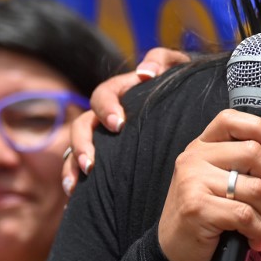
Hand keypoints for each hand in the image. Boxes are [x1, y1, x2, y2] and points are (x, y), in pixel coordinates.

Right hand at [62, 47, 190, 194]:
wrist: (189, 106)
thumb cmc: (181, 84)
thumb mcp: (176, 67)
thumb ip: (162, 60)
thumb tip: (145, 73)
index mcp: (121, 92)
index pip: (104, 95)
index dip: (106, 108)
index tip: (118, 125)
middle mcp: (107, 115)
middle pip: (82, 125)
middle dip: (82, 144)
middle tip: (91, 163)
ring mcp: (103, 137)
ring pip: (75, 149)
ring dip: (72, 165)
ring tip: (75, 186)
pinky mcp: (105, 158)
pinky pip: (80, 169)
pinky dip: (75, 182)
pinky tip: (74, 201)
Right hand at [157, 109, 260, 260]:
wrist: (175, 253)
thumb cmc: (208, 216)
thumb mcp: (235, 188)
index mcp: (202, 147)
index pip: (230, 119)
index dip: (259, 127)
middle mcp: (194, 158)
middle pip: (253, 153)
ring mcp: (193, 181)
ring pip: (255, 188)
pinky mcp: (196, 207)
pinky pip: (245, 214)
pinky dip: (258, 230)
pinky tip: (253, 239)